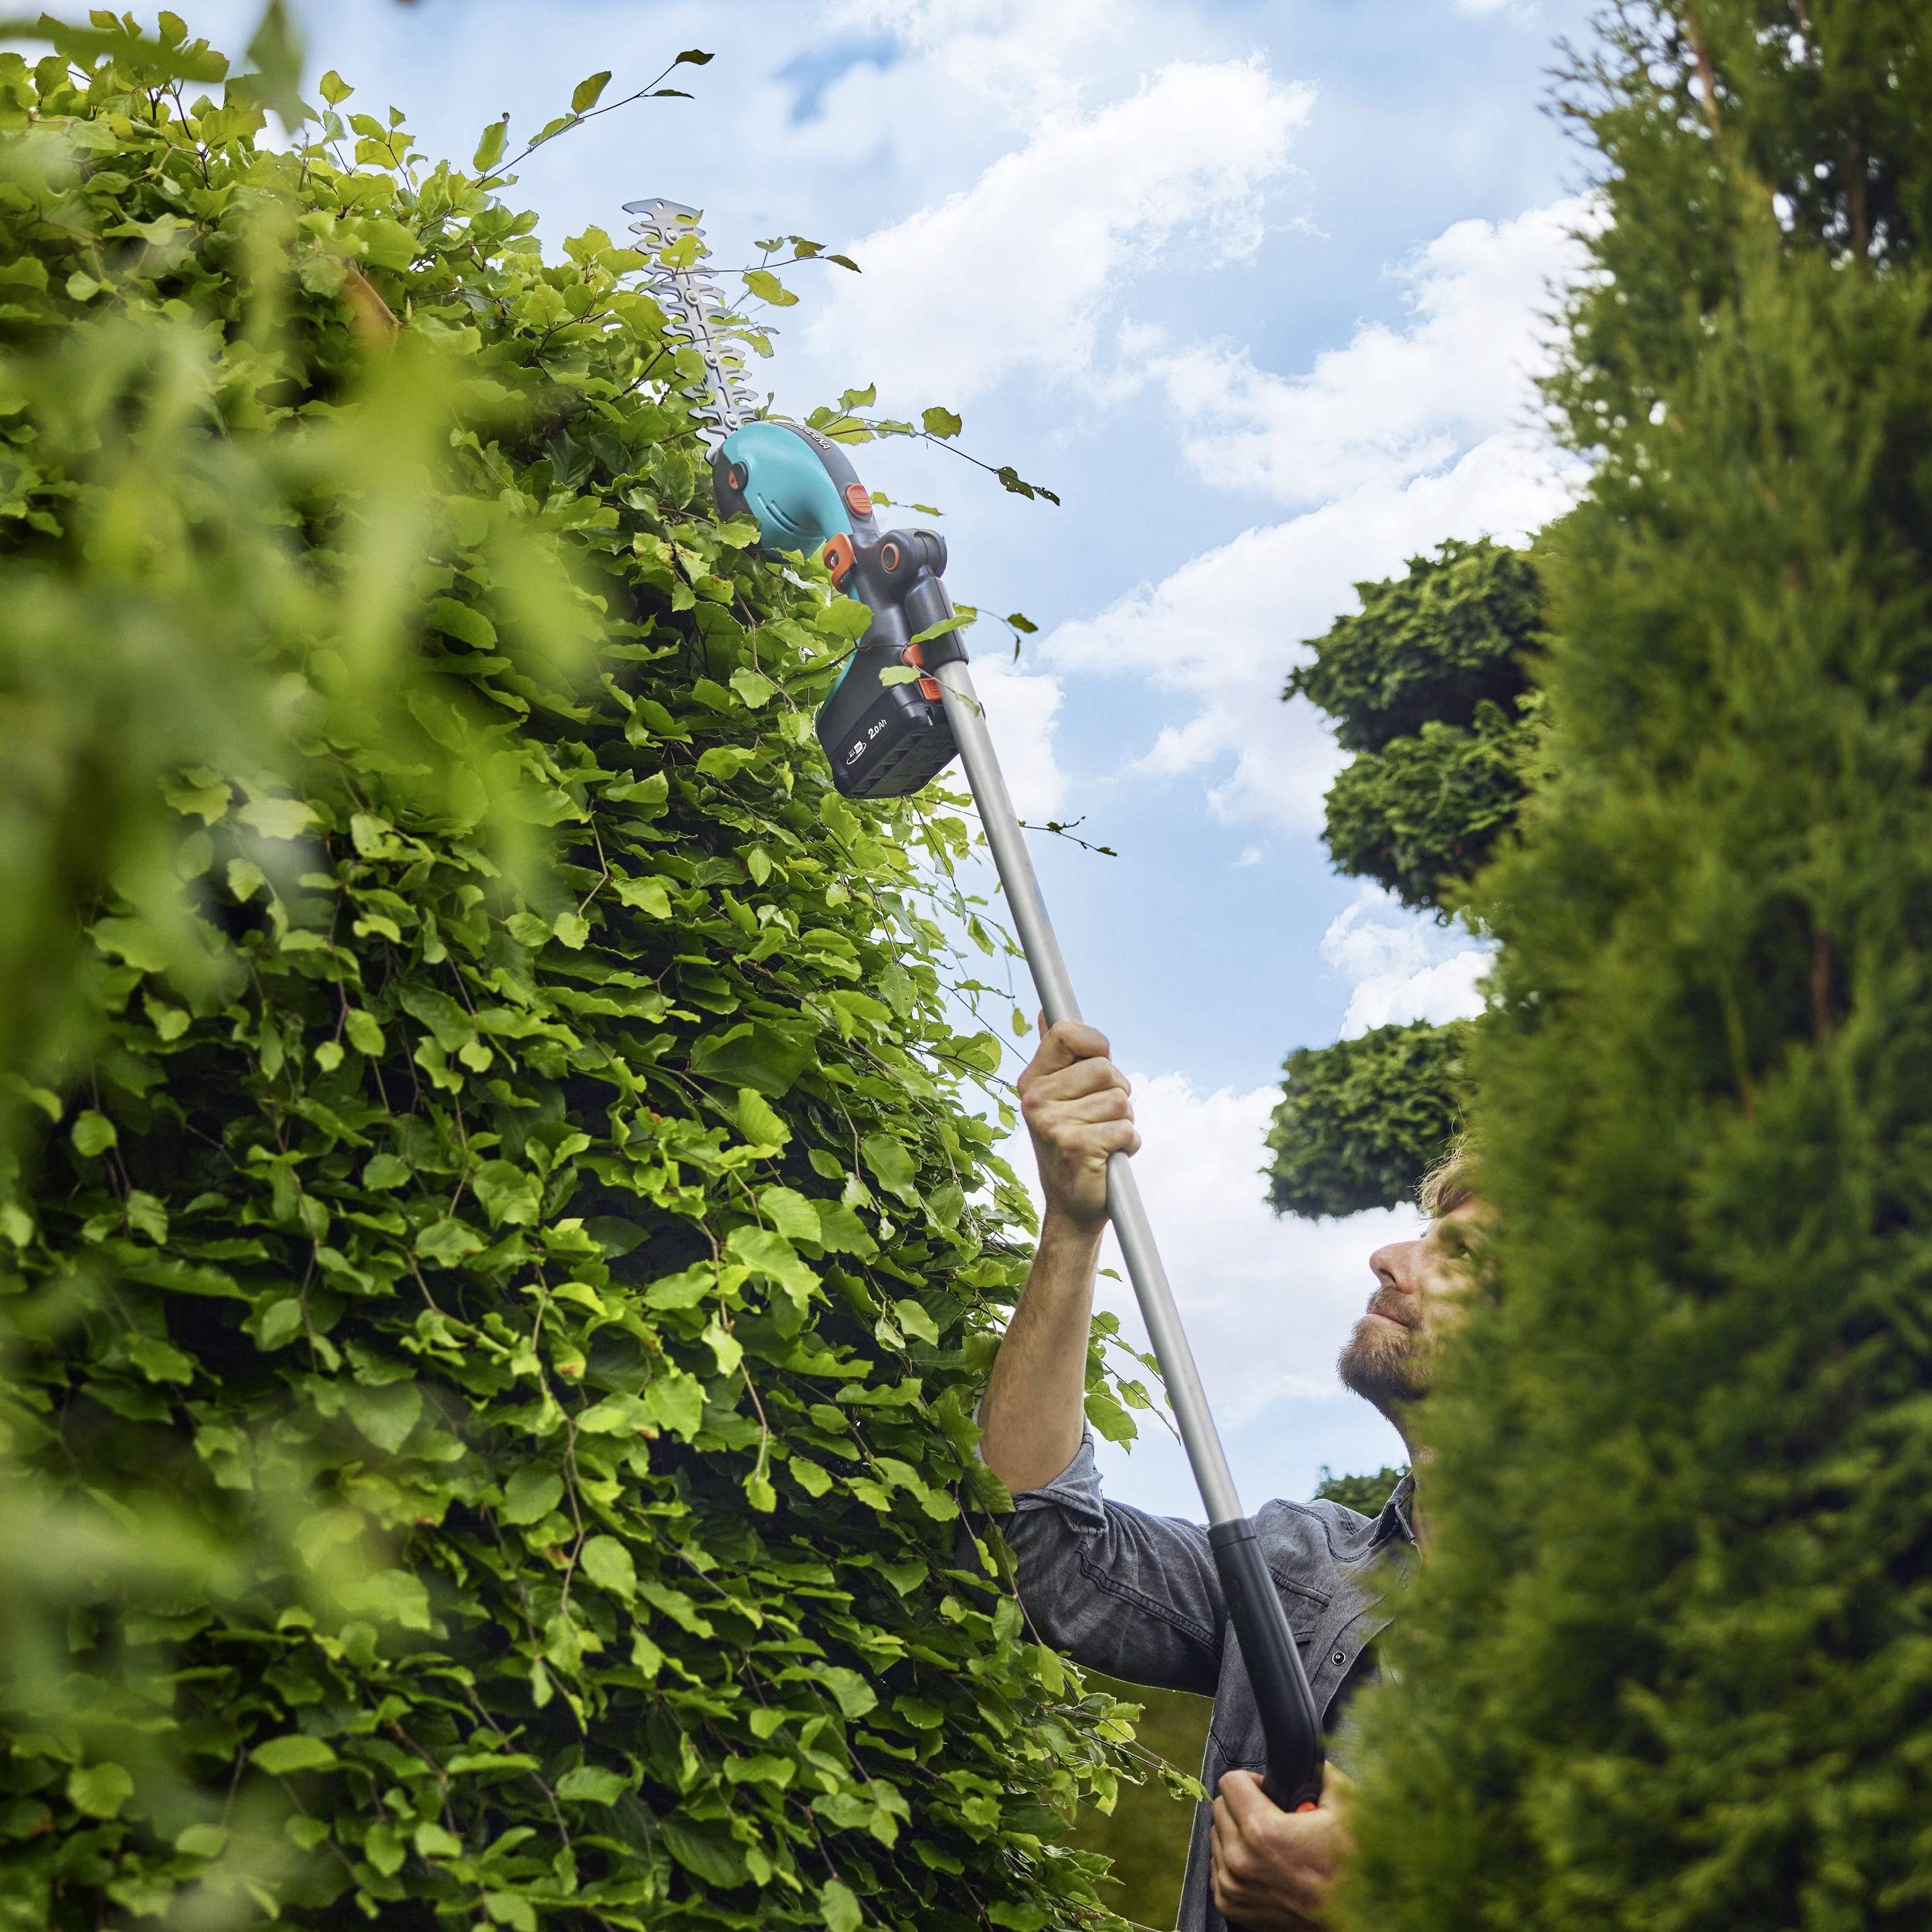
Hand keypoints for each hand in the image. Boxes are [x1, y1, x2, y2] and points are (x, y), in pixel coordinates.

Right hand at [1016, 1018, 1137, 1233]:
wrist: (1072, 1206)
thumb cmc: (1074, 1144)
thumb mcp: (1060, 1097)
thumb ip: (1058, 1056)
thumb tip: (1046, 1012)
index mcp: (1032, 1080)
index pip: (1067, 1033)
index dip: (1096, 1044)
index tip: (1099, 1062)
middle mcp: (1035, 1098)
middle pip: (1106, 1068)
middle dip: (1117, 1093)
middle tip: (1099, 1118)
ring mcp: (1052, 1122)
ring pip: (1120, 1100)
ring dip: (1123, 1122)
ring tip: (1103, 1140)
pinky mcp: (1075, 1146)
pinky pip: (1125, 1129)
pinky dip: (1127, 1145)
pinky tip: (1107, 1158)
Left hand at [1210, 1766, 1353, 1930]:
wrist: (1353, 1920)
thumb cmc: (1351, 1868)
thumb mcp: (1347, 1807)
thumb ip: (1321, 1772)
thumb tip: (1306, 1759)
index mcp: (1262, 1832)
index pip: (1230, 1782)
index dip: (1252, 1780)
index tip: (1268, 1790)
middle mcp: (1240, 1860)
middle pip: (1221, 1808)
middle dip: (1244, 1805)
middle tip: (1273, 1816)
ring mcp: (1233, 1886)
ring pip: (1216, 1836)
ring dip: (1237, 1833)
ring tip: (1271, 1842)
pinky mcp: (1231, 1905)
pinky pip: (1217, 1866)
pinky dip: (1234, 1860)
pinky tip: (1262, 1862)